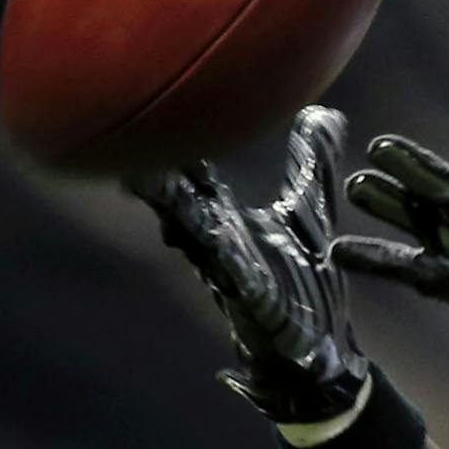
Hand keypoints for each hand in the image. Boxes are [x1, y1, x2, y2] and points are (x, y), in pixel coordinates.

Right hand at [130, 107, 368, 423]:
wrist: (316, 350)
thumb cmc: (303, 281)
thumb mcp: (311, 213)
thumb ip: (312, 165)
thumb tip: (323, 112)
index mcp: (225, 219)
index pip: (193, 173)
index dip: (175, 139)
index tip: (151, 99)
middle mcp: (219, 241)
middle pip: (178, 198)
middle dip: (154, 166)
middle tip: (125, 127)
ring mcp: (230, 271)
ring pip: (191, 234)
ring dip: (169, 208)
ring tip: (138, 179)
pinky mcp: (252, 301)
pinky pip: (234, 277)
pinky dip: (224, 258)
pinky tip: (214, 237)